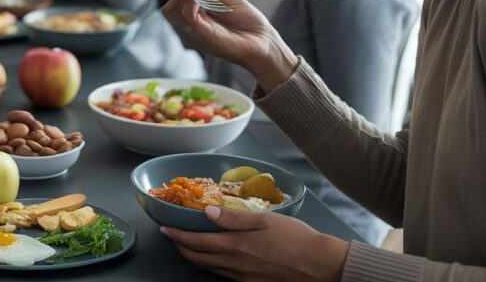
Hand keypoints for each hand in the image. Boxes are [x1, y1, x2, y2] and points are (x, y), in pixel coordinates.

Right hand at [160, 0, 297, 90]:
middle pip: (170, 7)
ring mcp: (197, 30)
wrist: (264, 42)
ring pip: (173, 11)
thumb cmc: (250, 23)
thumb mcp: (229, 1)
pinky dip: (191, 1)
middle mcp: (195, 24)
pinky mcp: (203, 34)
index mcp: (201, 16)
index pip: (178, 2)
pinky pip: (188, 16)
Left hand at [161, 205, 348, 281]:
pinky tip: (216, 259)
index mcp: (236, 245)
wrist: (320, 265)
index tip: (165, 228)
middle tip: (173, 236)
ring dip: (195, 257)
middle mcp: (235, 264)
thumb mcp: (266, 220)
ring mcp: (242, 277)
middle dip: (181, 246)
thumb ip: (234, 218)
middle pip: (197, 257)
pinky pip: (224, 276)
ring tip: (190, 245)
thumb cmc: (297, 239)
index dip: (177, 235)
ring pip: (209, 268)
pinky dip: (213, 266)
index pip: (196, 241)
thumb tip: (208, 211)